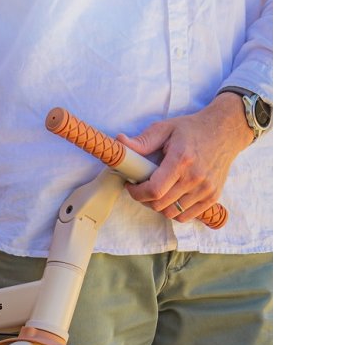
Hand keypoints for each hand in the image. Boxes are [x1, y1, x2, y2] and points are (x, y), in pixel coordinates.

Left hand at [118, 93, 253, 222]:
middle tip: (141, 187)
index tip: (131, 185)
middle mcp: (196, 177)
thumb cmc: (192, 130)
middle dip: (144, 199)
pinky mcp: (213, 197)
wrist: (226, 131)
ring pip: (172, 213)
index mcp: (181, 160)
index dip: (137, 193)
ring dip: (159, 206)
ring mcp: (206, 189)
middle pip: (160, 205)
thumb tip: (120, 143)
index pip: (154, 190)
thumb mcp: (165, 128)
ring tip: (157, 191)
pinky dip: (174, 211)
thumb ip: (143, 140)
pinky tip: (171, 196)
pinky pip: (186, 216)